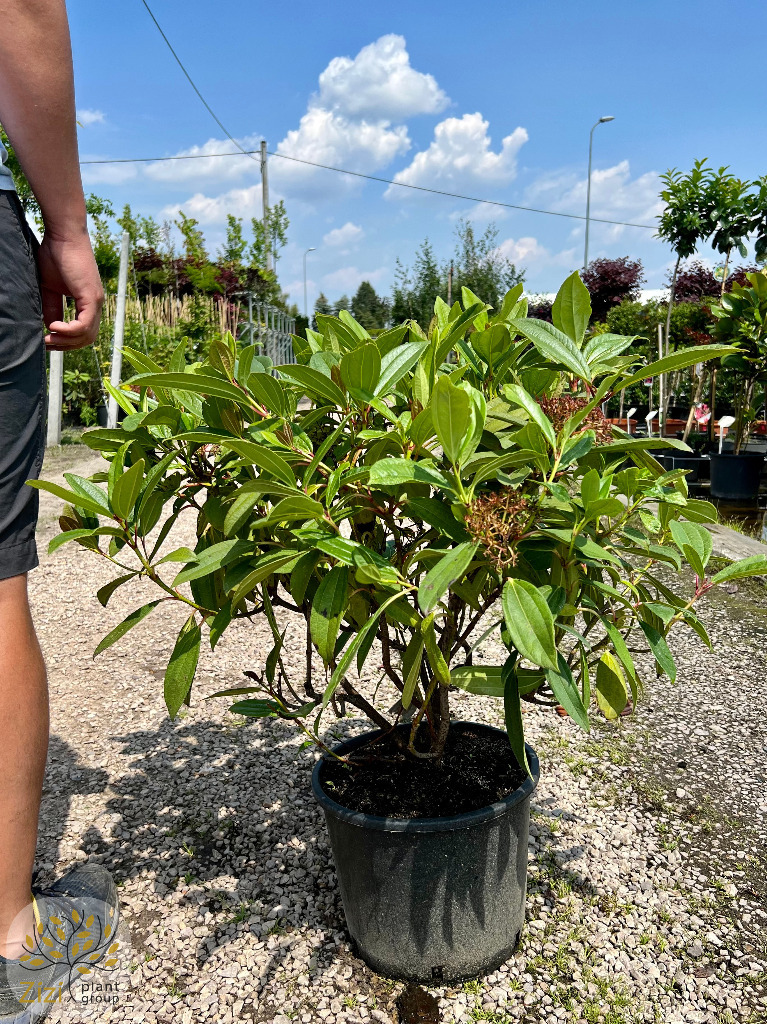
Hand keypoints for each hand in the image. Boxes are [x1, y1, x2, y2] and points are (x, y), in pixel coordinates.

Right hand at [36, 229, 103, 350]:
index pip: (83, 333)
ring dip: (66, 341)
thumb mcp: (51, 288)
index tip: (47, 342)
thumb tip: (49, 326)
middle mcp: (95, 305)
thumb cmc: (55, 255)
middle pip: (86, 339)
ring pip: (86, 335)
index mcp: (88, 303)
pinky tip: (53, 327)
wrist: (63, 235)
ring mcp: (96, 301)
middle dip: (66, 346)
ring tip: (48, 337)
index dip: (66, 342)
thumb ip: (52, 307)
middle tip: (46, 345)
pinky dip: (68, 331)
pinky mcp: (91, 297)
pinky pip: (84, 325)